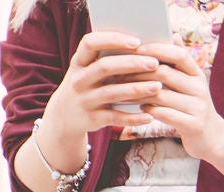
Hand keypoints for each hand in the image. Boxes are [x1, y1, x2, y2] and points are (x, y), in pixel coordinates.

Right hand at [41, 29, 162, 138]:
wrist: (65, 116)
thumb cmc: (88, 85)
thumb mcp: (89, 69)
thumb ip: (107, 58)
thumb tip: (143, 46)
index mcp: (79, 61)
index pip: (90, 43)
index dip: (113, 39)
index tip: (137, 41)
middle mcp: (79, 79)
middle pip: (105, 67)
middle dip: (131, 64)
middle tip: (155, 63)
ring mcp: (85, 99)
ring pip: (112, 93)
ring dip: (136, 89)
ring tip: (158, 86)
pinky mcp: (92, 119)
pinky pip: (115, 118)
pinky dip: (133, 118)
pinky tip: (150, 116)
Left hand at [136, 43, 223, 162]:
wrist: (214, 139)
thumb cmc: (193, 107)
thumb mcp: (191, 83)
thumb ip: (180, 62)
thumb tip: (173, 34)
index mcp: (197, 75)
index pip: (178, 54)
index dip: (156, 49)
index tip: (136, 49)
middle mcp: (200, 89)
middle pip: (165, 73)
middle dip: (139, 72)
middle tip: (119, 73)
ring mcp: (198, 108)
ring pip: (161, 95)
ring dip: (139, 92)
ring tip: (125, 91)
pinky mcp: (193, 125)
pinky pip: (164, 114)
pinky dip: (149, 110)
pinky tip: (141, 108)